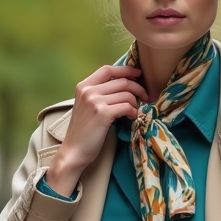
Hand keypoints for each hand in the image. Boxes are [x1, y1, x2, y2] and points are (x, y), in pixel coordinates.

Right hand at [46, 65, 147, 195]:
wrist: (74, 151)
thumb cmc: (84, 131)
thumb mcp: (87, 106)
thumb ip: (100, 93)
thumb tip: (125, 84)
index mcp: (83, 86)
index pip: (108, 69)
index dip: (126, 70)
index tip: (139, 74)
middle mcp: (88, 91)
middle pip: (122, 81)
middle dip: (138, 88)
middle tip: (146, 97)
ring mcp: (94, 101)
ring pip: (127, 94)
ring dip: (135, 103)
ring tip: (133, 112)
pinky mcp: (103, 113)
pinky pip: (127, 106)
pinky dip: (133, 111)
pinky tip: (131, 117)